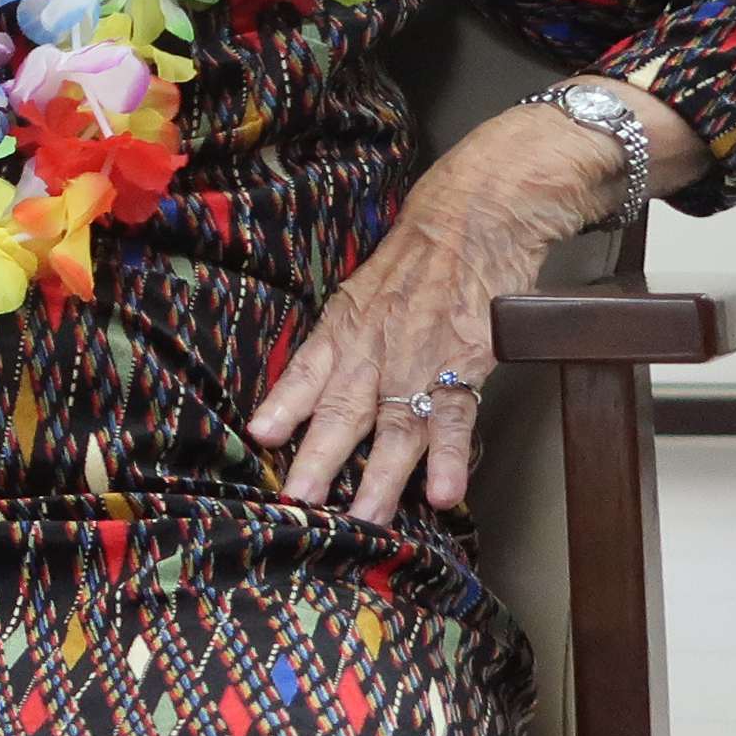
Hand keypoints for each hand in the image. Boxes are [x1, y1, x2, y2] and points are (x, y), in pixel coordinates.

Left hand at [246, 112, 607, 520]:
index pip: (305, 370)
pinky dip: (451, 459)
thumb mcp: (364, 289)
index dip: (282, 405)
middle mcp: (376, 347)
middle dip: (319, 459)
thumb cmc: (418, 253)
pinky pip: (457, 419)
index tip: (258, 437)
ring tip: (364, 520)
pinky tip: (446, 496)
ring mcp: (421, 359)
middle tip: (300, 502)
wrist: (478, 215)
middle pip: (342, 409)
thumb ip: (342, 336)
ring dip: (381, 479)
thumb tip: (312, 381)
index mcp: (345, 326)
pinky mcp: (468, 365)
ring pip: (396, 427)